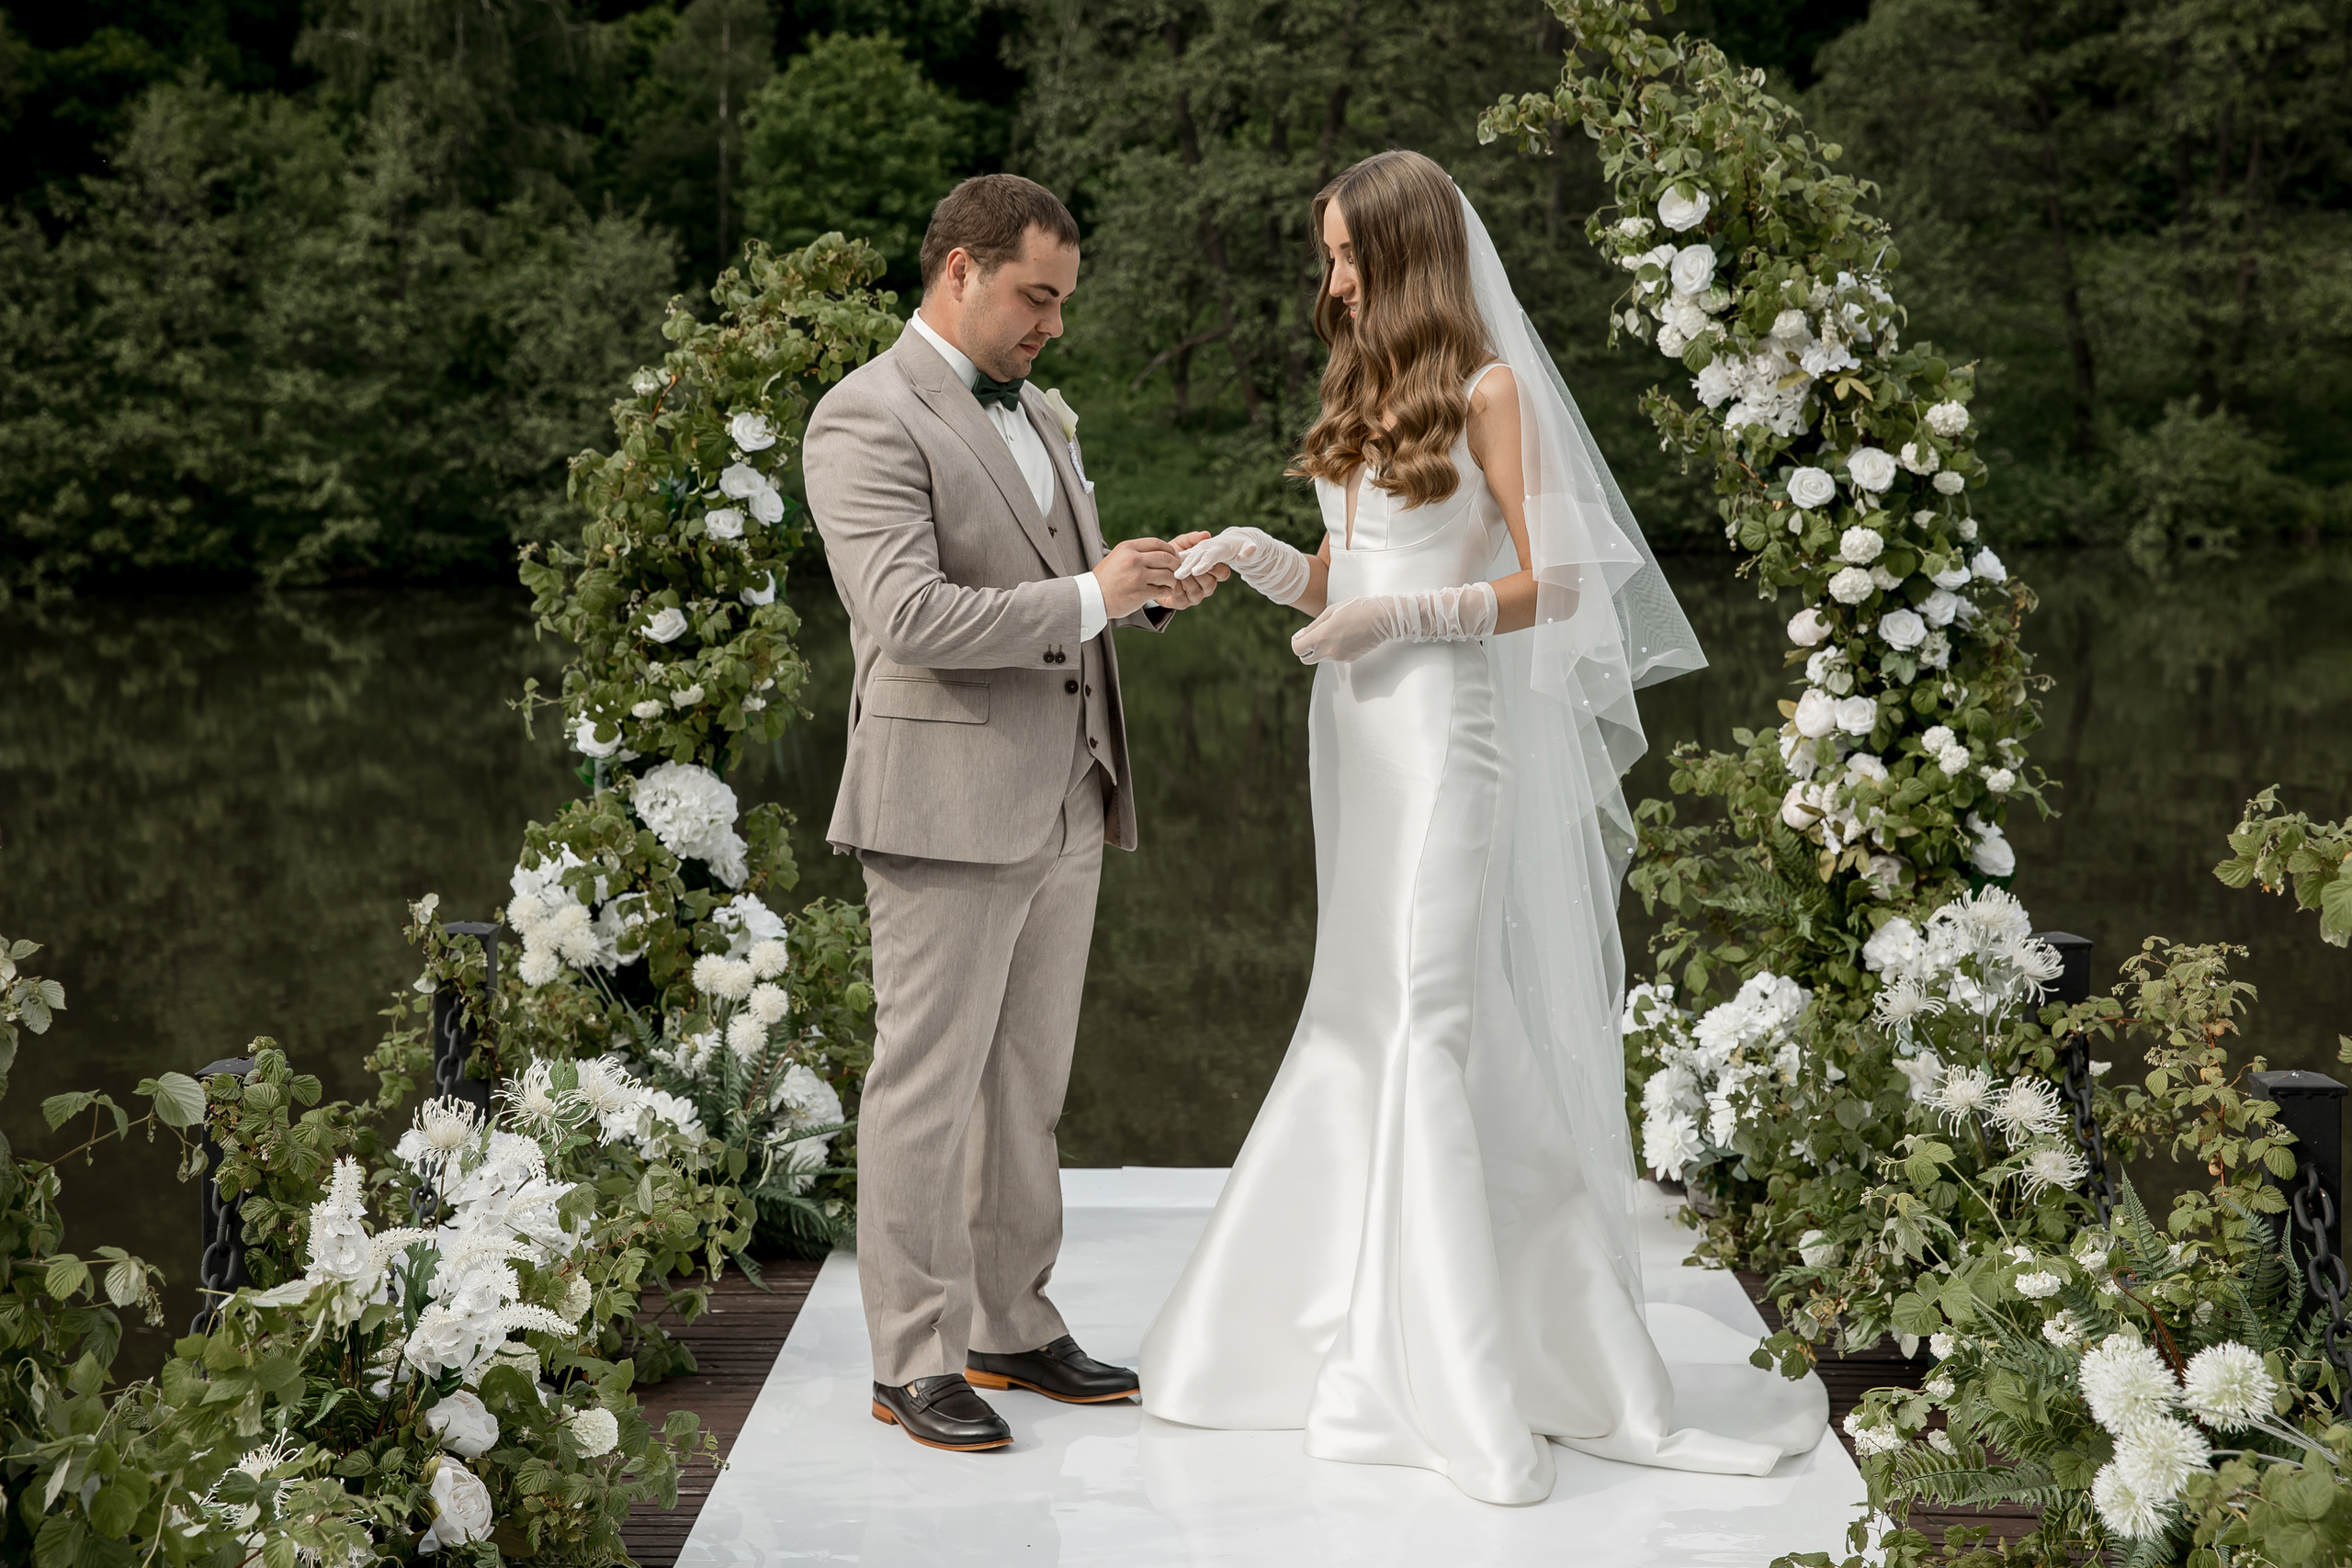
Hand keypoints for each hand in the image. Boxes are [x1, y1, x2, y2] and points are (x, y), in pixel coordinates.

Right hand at [1093, 536, 1180, 618]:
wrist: (1093, 597)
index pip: (1157, 543)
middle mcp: (1133, 560)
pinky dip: (1166, 590)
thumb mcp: (1117, 557)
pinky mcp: (1141, 592)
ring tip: (1169, 582)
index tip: (1173, 556)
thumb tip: (1159, 552)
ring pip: (1167, 574)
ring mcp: (1138, 576)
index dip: (1169, 549)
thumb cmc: (1106, 578)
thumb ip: (1136, 552)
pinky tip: (1162, 591)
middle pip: (1166, 558)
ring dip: (1172, 579)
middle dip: (1175, 564)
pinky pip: (1163, 589)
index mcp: (1128, 548)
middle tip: (1176, 569)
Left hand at [1156, 530, 1223, 609]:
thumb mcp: (1182, 544)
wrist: (1155, 569)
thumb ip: (1192, 539)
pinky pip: (1183, 599)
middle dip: (1199, 575)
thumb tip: (1206, 534)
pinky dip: (1177, 589)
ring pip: (1197, 592)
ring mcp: (1194, 596)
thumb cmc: (1173, 555)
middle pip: (1210, 584)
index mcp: (1210, 571)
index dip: (1217, 568)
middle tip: (1190, 566)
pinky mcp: (1182, 603)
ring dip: (1187, 581)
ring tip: (1179, 573)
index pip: (1223, 573)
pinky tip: (1171, 581)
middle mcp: (1205, 585)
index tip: (1207, 561)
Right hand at [1177, 526, 1309, 606]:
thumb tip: (1250, 550)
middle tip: (1178, 576)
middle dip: (1187, 566)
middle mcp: (1207, 547)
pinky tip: (1170, 572)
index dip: (1205, 564)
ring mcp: (1199, 548)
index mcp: (1220, 547)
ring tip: (1173, 577)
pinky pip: (1184, 557)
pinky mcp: (1194, 551)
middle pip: (1196, 557)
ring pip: (1188, 558)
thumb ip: (1249, 550)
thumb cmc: (1243, 545)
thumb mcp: (1250, 547)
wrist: (1233, 538)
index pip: (1212, 556)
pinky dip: (1177, 563)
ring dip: (1180, 566)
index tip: (1197, 572)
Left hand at [1291, 595, 1407, 664]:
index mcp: (1321, 637)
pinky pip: (1334, 657)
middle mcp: (1329, 651)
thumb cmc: (1357, 609)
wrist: (1382, 618)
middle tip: (1313, 636)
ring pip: (1321, 658)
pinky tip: (1344, 636)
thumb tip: (1302, 635)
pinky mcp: (1349, 659)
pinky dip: (1334, 649)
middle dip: (1306, 649)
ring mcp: (1339, 657)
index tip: (1301, 634)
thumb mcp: (1331, 612)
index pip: (1297, 649)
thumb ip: (1313, 626)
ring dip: (1321, 648)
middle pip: (1306, 659)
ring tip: (1333, 632)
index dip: (1297, 640)